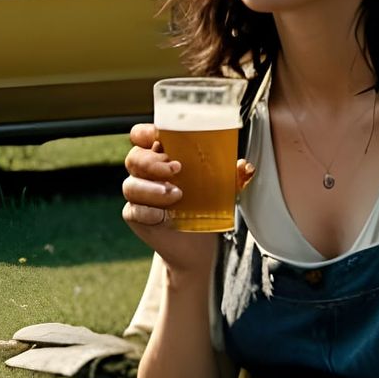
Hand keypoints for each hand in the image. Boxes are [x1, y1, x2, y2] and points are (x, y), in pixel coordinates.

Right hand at [122, 123, 253, 274]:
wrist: (199, 244)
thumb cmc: (205, 206)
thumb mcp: (222, 188)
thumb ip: (233, 176)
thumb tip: (246, 167)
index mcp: (160, 156)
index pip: (140, 135)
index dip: (144, 133)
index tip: (159, 138)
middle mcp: (145, 173)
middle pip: (134, 158)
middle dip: (153, 162)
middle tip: (177, 169)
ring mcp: (139, 195)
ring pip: (131, 185)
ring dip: (152, 188)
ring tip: (175, 194)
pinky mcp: (136, 216)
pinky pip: (134, 210)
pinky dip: (148, 211)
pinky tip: (163, 216)